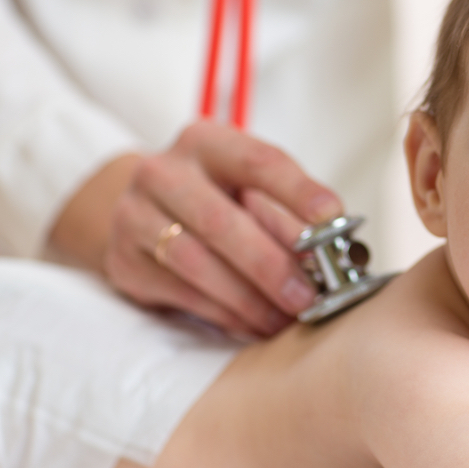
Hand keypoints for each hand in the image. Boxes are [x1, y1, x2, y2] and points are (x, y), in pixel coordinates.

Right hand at [50, 121, 341, 336]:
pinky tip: (253, 326)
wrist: (144, 212)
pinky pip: (181, 293)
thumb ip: (291, 214)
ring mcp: (134, 215)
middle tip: (307, 298)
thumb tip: (345, 253)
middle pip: (221, 220)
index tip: (333, 218)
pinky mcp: (123, 261)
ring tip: (284, 321)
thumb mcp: (251, 190)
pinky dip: (224, 315)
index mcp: (206, 142)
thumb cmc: (218, 199)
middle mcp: (162, 171)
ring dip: (248, 299)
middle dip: (270, 264)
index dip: (298, 191)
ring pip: (196, 263)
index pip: (258, 161)